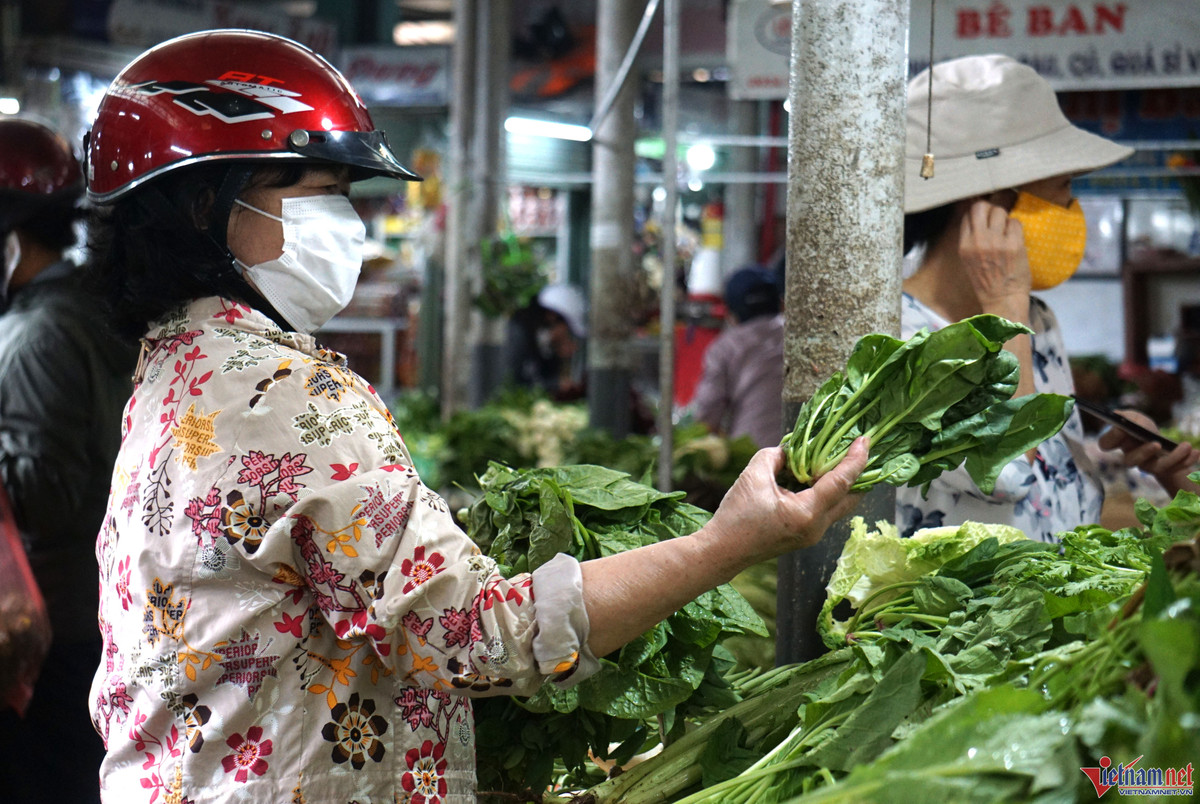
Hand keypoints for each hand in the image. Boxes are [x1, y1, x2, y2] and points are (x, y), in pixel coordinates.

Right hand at [703, 438, 868, 564]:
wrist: (723, 551)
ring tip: (836, 458)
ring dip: (842, 482)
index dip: (856, 459)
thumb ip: (776, 456)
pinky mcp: (805, 535)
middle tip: (856, 448)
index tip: (864, 439)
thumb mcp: (754, 476)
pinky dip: (826, 491)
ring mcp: (813, 534)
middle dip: (858, 472)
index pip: (842, 482)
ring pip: (840, 505)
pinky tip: (815, 476)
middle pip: (851, 497)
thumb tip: (792, 450)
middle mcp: (816, 527)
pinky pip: (826, 510)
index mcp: (807, 513)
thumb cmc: (736, 515)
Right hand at [958, 199, 1031, 320]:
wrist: (1003, 299)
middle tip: (997, 217)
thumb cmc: (987, 280)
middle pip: (981, 206)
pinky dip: (1016, 228)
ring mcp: (996, 242)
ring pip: (1000, 211)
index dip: (978, 213)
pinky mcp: (1014, 244)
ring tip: (1006, 231)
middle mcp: (978, 242)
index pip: (968, 215)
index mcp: (964, 246)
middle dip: (990, 208)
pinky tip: (1015, 240)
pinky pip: (1015, 222)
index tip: (985, 217)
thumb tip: (979, 216)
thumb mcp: (969, 260)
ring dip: (1005, 218)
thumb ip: (971, 239)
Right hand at [1098, 409, 1199, 496]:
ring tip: (1187, 446)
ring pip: (1155, 468)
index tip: (1121, 428)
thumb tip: (1120, 417)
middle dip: (1143, 453)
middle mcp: (1130, 457)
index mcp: (1118, 443)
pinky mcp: (1163, 469)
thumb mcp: (1135, 417)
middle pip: (1130, 461)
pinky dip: (1186, 461)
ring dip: (1172, 458)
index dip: (1111, 438)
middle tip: (1156, 444)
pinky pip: (1174, 469)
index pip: (1105, 444)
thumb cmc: (1141, 426)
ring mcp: (1146, 465)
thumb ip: (1129, 418)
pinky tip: (1196, 453)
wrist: (1156, 440)